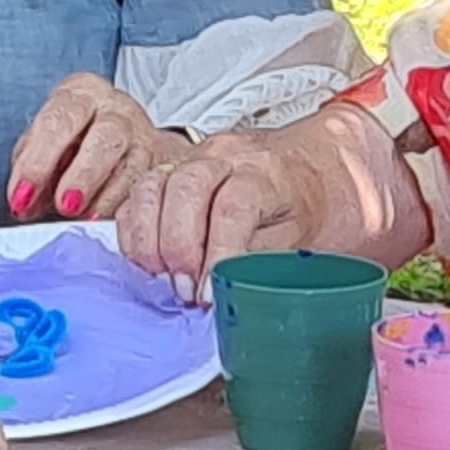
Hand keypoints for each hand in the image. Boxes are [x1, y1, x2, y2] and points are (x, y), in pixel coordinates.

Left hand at [8, 76, 178, 222]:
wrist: (129, 141)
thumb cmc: (77, 141)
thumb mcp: (48, 143)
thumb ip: (32, 167)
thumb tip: (24, 202)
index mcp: (80, 94)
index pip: (57, 120)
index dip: (37, 161)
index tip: (22, 194)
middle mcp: (115, 108)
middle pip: (104, 136)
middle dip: (82, 174)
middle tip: (64, 204)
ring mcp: (142, 134)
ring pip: (130, 164)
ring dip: (104, 196)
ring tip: (83, 217)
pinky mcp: (160, 162)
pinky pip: (144, 186)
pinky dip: (123, 206)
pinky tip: (106, 219)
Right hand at [117, 131, 332, 298]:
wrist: (314, 169)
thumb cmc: (311, 205)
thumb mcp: (302, 237)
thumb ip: (262, 261)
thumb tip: (229, 293)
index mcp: (265, 172)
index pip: (232, 209)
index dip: (216, 256)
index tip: (208, 294)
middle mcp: (225, 155)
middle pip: (184, 190)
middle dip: (178, 248)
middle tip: (184, 289)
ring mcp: (192, 157)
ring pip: (151, 187)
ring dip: (149, 241)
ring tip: (165, 277)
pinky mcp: (169, 169)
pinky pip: (136, 195)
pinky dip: (135, 232)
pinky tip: (150, 260)